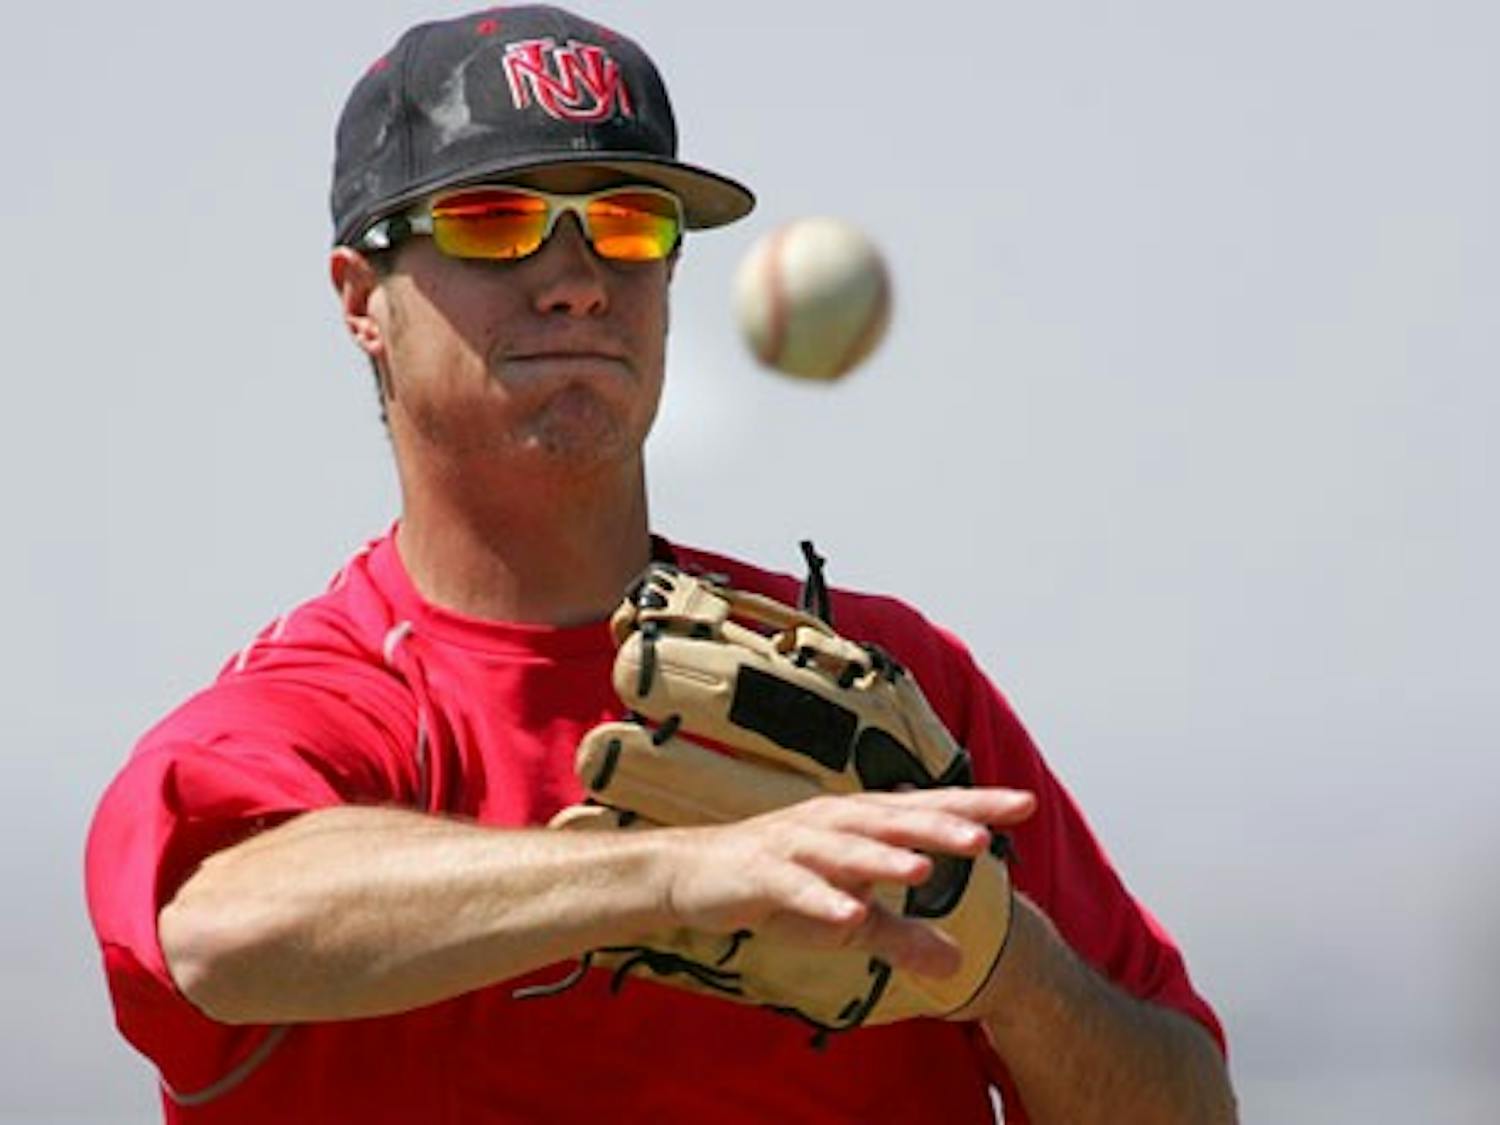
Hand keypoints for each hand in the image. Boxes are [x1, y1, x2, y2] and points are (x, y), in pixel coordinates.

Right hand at [655, 787, 1034, 977]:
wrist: (693, 874)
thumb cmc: (779, 886)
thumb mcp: (847, 916)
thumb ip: (901, 936)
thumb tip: (959, 963)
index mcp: (860, 825)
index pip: (927, 810)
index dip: (975, 806)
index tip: (1026, 803)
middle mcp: (833, 823)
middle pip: (893, 820)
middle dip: (938, 827)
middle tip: (986, 837)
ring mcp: (797, 846)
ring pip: (845, 849)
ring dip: (881, 857)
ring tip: (923, 868)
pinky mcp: (762, 874)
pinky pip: (796, 889)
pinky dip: (821, 900)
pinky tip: (849, 916)